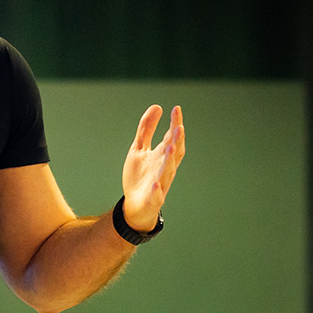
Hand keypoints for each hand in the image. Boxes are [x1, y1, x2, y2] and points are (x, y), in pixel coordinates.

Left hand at [121, 105, 184, 230]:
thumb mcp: (139, 149)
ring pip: (168, 172)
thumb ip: (146, 129)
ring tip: (171, 146)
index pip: (171, 138)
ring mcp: (160, 184)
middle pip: (175, 153)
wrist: (133, 206)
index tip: (176, 109)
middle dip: (177, 141)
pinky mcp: (153, 199)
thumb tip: (157, 106)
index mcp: (162, 156)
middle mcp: (164, 168)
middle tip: (179, 126)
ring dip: (170, 160)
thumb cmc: (139, 177)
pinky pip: (157, 195)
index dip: (175, 124)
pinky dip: (157, 189)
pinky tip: (156, 183)